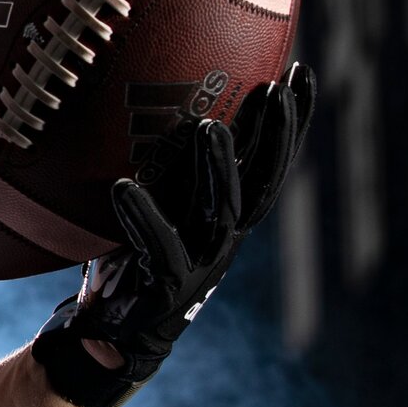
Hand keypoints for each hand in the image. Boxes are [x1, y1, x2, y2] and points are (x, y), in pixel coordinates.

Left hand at [32, 63, 315, 406]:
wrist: (106, 334)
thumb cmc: (124, 257)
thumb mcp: (143, 200)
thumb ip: (152, 162)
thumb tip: (130, 92)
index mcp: (222, 212)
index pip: (267, 160)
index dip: (291, 122)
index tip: (301, 71)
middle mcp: (221, 235)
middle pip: (263, 180)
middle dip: (277, 135)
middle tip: (278, 87)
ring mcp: (200, 263)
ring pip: (221, 211)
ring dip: (217, 168)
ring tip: (210, 127)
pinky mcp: (167, 288)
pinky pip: (157, 248)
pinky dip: (142, 216)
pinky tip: (122, 187)